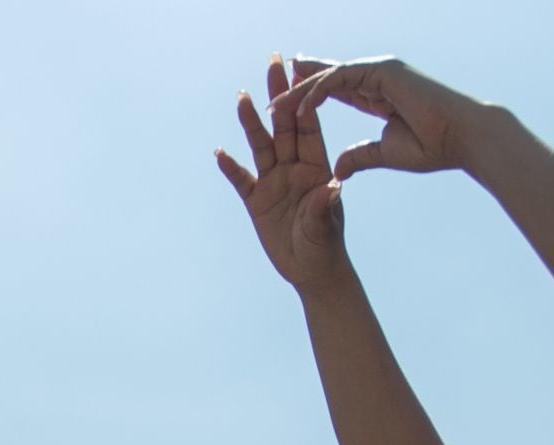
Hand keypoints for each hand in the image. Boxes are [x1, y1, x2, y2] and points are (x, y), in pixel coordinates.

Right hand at [217, 56, 348, 292]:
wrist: (313, 272)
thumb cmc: (325, 246)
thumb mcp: (325, 227)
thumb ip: (324, 205)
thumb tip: (333, 186)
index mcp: (316, 168)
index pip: (308, 127)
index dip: (304, 99)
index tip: (300, 72)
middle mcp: (293, 169)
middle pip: (283, 126)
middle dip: (278, 95)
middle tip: (273, 63)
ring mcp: (273, 183)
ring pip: (260, 146)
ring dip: (251, 123)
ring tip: (242, 97)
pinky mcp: (257, 202)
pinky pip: (241, 180)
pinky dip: (230, 167)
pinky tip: (220, 152)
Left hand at [268, 56, 489, 178]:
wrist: (462, 138)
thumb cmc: (433, 147)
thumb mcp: (386, 153)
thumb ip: (360, 156)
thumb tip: (337, 169)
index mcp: (378, 93)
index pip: (337, 89)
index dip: (312, 95)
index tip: (288, 105)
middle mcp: (377, 76)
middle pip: (328, 78)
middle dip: (298, 84)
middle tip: (271, 94)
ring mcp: (379, 70)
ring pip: (329, 77)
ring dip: (301, 91)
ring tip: (275, 106)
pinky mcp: (382, 71)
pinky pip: (340, 79)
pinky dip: (319, 91)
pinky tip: (300, 107)